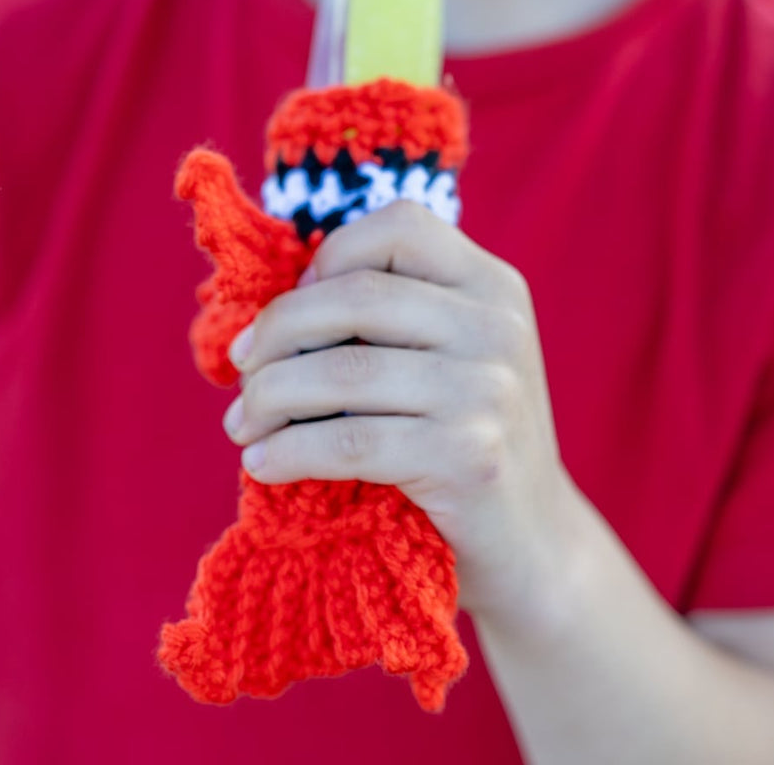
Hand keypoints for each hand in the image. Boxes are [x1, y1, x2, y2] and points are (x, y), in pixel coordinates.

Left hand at [222, 198, 581, 625]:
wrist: (532, 544)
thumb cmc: (462, 442)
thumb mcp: (452, 358)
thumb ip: (392, 318)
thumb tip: (268, 311)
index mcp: (493, 285)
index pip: (398, 228)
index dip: (329, 260)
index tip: (294, 314)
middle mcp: (496, 326)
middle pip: (355, 296)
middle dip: (277, 332)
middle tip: (242, 371)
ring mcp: (486, 390)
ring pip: (341, 372)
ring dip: (268, 398)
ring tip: (243, 425)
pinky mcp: (466, 456)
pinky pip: (348, 442)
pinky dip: (289, 451)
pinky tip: (262, 464)